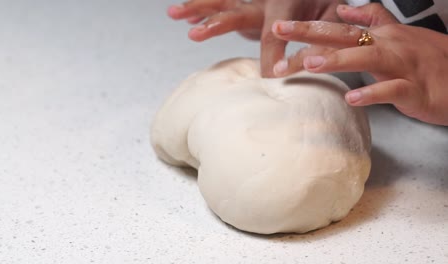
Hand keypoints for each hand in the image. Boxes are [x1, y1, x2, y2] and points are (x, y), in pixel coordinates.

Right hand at [167, 0, 344, 76]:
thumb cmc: (327, 2)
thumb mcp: (332, 18)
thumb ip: (320, 41)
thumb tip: (306, 67)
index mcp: (287, 4)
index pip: (274, 32)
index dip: (271, 53)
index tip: (270, 76)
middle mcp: (264, 3)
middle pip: (236, 11)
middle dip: (215, 22)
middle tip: (195, 34)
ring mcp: (254, 3)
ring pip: (224, 4)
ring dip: (199, 8)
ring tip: (176, 14)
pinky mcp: (250, 7)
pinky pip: (223, 5)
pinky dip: (203, 9)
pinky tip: (186, 17)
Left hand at [271, 3, 447, 125]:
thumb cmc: (429, 61)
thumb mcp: (399, 35)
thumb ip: (372, 20)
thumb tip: (344, 11)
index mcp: (382, 36)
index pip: (339, 28)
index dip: (308, 27)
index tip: (280, 27)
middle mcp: (389, 46)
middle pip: (345, 36)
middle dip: (310, 33)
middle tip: (280, 31)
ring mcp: (403, 66)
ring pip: (368, 57)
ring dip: (338, 59)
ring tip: (310, 63)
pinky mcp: (415, 89)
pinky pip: (392, 90)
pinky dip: (373, 93)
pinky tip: (352, 98)